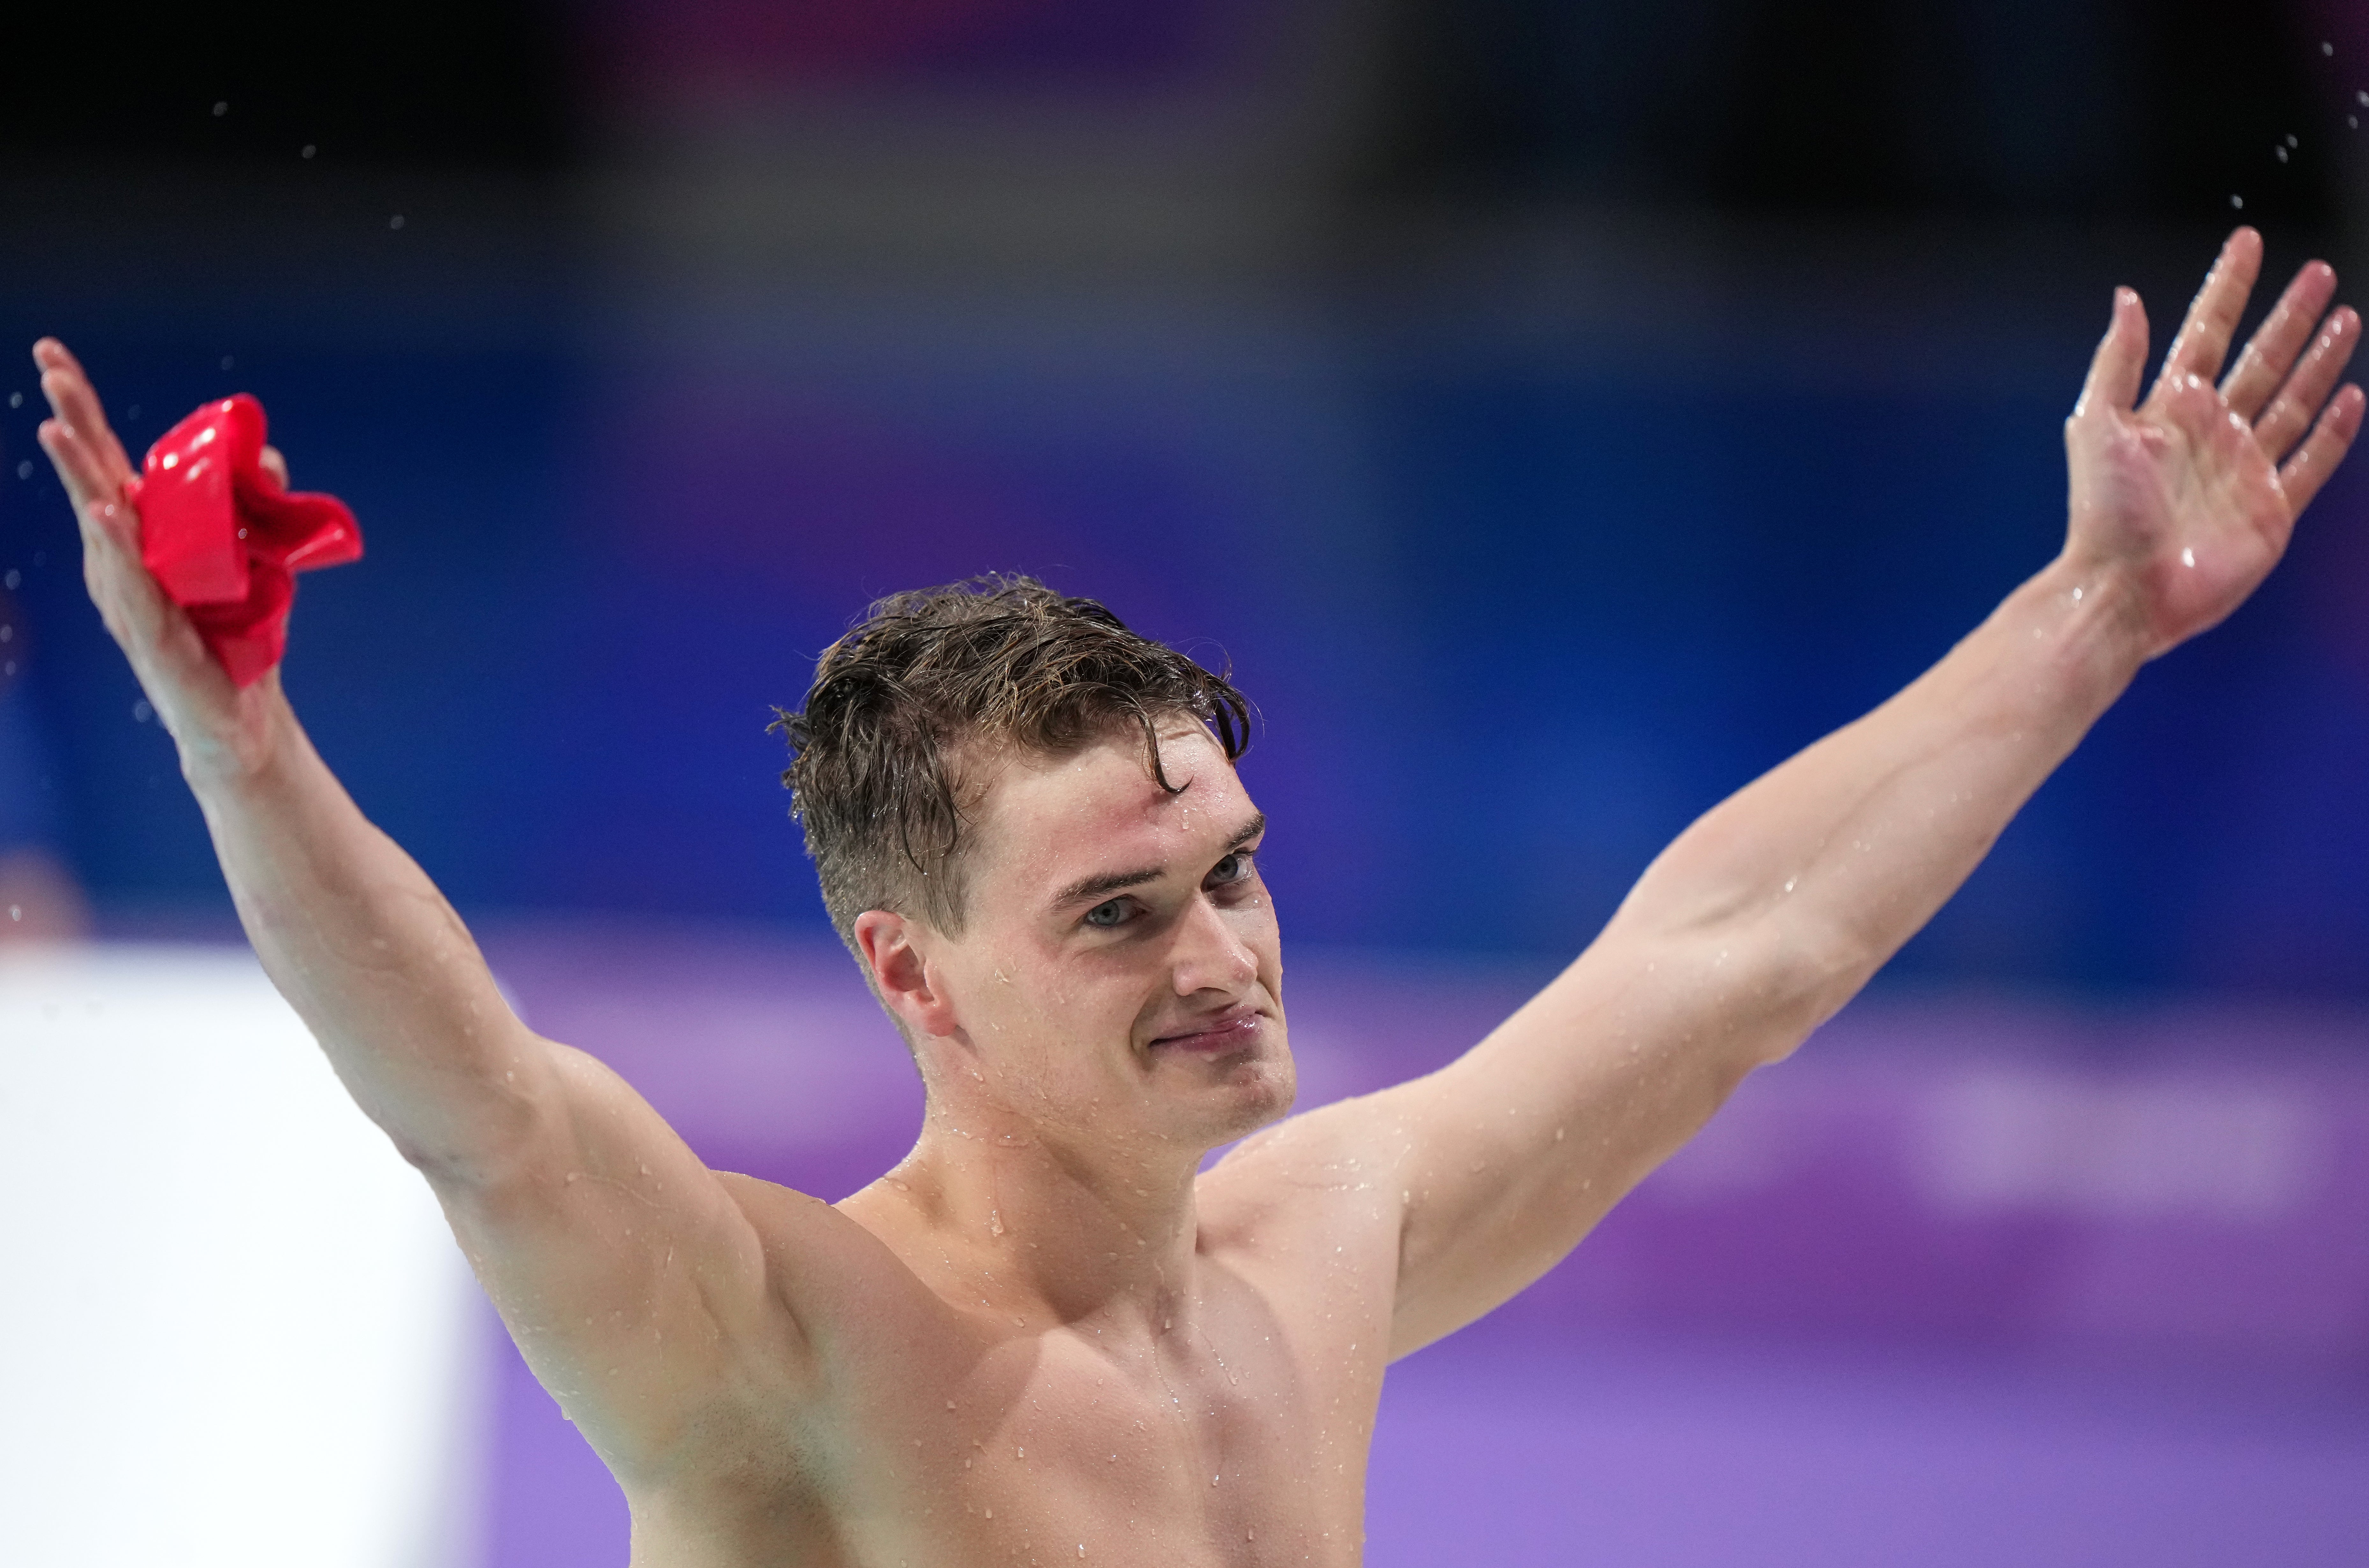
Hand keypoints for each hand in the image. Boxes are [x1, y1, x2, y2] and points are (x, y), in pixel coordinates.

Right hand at [34, 339, 290, 778]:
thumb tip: (261, 455)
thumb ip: (251, 503)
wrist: (239, 718)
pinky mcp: (152, 636)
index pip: (104, 464)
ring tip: (57, 430)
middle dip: (71, 422)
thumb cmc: (235, 634)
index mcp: (139, 537)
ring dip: (80, 476)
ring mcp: (130, 598)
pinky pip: (132, 584)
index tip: (54, 356)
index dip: (82, 412)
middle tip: (49, 366)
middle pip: (91, 481)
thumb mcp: (251, 558)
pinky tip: (104, 515)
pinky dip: (118, 548)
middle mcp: (121, 562)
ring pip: (100, 526)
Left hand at [2065, 228, 2362, 658]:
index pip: (2207, 331)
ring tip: (2346, 317)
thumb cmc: (2103, 510)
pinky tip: (2353, 396)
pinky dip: (2333, 431)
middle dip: (2289, 317)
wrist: (2123, 588)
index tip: (2248, 241)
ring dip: (2319, 361)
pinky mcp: (2271, 509)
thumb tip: (2127, 296)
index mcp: (2169, 408)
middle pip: (2261, 358)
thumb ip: (2117, 360)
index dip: (2229, 287)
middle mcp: (2211, 432)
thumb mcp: (2096, 424)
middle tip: (2318, 273)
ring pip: (2293, 401)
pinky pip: (2311, 462)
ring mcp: (2244, 470)